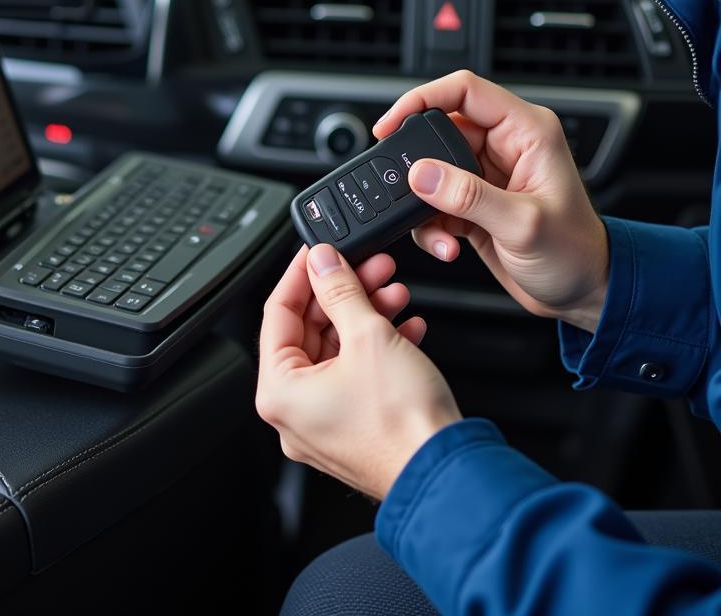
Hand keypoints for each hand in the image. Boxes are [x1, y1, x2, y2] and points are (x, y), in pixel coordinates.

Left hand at [256, 243, 460, 499]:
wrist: (449, 476)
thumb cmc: (404, 424)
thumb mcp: (368, 336)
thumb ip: (340, 290)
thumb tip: (321, 261)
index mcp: (279, 393)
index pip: (278, 313)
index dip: (301, 274)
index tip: (319, 251)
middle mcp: (294, 414)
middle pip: (310, 331)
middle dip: (345, 294)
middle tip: (369, 267)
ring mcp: (324, 425)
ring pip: (337, 351)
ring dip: (366, 316)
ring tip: (393, 292)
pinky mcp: (355, 430)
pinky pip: (356, 376)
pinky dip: (378, 348)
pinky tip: (405, 327)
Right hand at [374, 70, 608, 332]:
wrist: (583, 293)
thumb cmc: (576, 253)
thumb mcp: (523, 224)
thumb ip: (469, 196)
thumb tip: (421, 174)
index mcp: (526, 132)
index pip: (465, 90)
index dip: (422, 99)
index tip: (391, 124)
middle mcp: (504, 146)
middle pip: (439, 131)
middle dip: (417, 163)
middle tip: (402, 187)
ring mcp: (486, 174)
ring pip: (430, 169)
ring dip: (423, 204)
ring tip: (438, 231)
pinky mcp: (472, 201)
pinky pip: (433, 200)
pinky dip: (430, 224)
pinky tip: (446, 245)